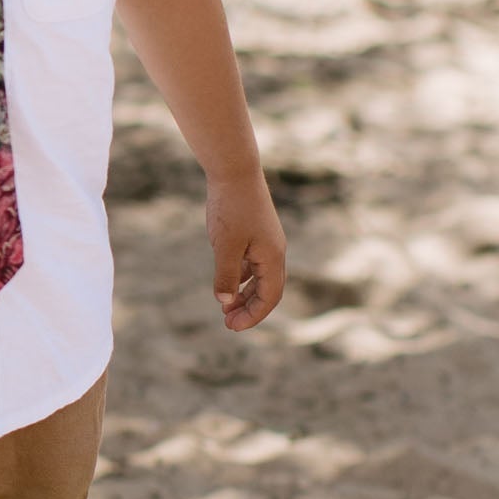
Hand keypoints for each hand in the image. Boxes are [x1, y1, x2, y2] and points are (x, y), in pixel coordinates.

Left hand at [208, 170, 285, 330]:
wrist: (234, 171)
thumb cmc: (231, 207)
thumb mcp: (225, 246)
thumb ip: (226, 276)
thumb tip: (225, 302)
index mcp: (272, 257)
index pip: (269, 297)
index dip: (253, 315)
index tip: (232, 327)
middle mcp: (274, 252)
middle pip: (268, 291)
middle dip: (250, 309)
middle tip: (228, 323)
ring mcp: (266, 242)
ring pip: (259, 278)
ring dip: (244, 295)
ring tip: (225, 308)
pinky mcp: (255, 234)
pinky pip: (252, 264)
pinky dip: (241, 278)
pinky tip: (227, 284)